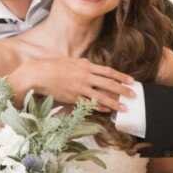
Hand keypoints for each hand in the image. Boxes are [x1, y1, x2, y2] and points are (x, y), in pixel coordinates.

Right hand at [9, 58, 134, 112]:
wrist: (39, 74)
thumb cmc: (54, 66)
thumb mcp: (71, 61)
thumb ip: (84, 64)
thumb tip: (94, 66)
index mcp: (85, 65)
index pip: (108, 71)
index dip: (121, 76)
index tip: (131, 81)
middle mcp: (85, 76)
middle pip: (108, 84)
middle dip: (122, 90)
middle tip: (133, 95)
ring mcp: (79, 88)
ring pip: (101, 96)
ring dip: (114, 103)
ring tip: (124, 108)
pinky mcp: (73, 98)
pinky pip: (89, 104)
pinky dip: (100, 107)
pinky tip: (107, 111)